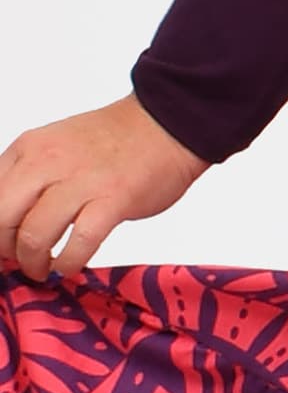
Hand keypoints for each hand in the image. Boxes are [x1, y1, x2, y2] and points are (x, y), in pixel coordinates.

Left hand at [0, 93, 210, 281]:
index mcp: (30, 148)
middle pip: (1, 219)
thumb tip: (6, 222)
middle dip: (5, 249)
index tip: (4, 244)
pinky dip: (68, 263)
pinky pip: (78, 244)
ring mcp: (82, 181)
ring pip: (33, 236)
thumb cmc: (113, 141)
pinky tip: (70, 264)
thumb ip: (27, 177)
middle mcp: (49, 162)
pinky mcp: (113, 200)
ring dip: (33, 263)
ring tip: (43, 268)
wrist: (166, 124)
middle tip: (19, 259)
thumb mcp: (54, 145)